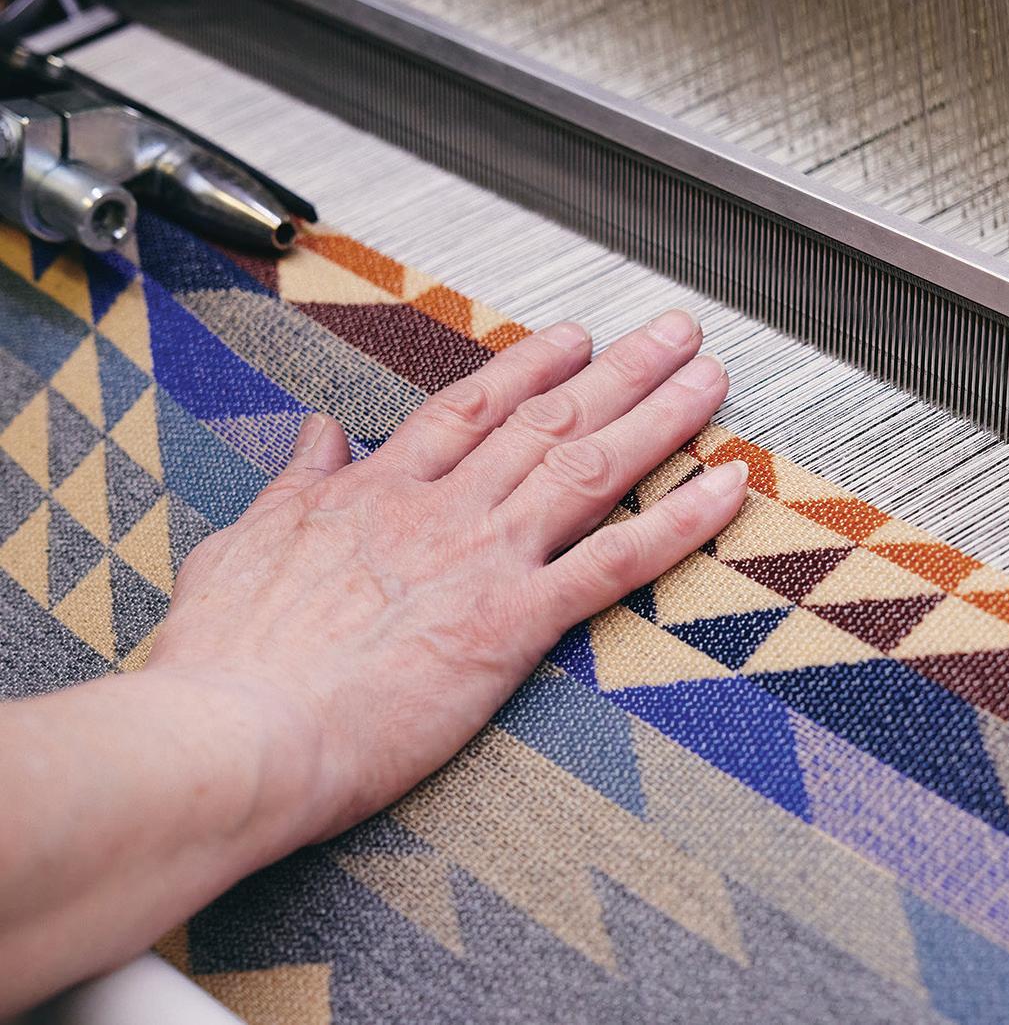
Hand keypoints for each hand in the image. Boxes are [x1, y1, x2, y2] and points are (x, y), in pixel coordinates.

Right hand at [146, 308, 746, 854]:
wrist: (234, 732)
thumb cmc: (226, 660)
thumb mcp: (243, 544)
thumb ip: (294, 485)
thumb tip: (316, 435)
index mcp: (379, 491)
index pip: (473, 408)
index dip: (533, 367)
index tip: (574, 338)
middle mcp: (444, 509)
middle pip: (551, 420)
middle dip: (621, 370)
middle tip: (675, 333)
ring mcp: (484, 559)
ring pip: (593, 467)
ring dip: (662, 416)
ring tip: (710, 376)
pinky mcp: (514, 623)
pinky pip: (617, 562)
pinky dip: (681, 522)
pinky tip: (725, 487)